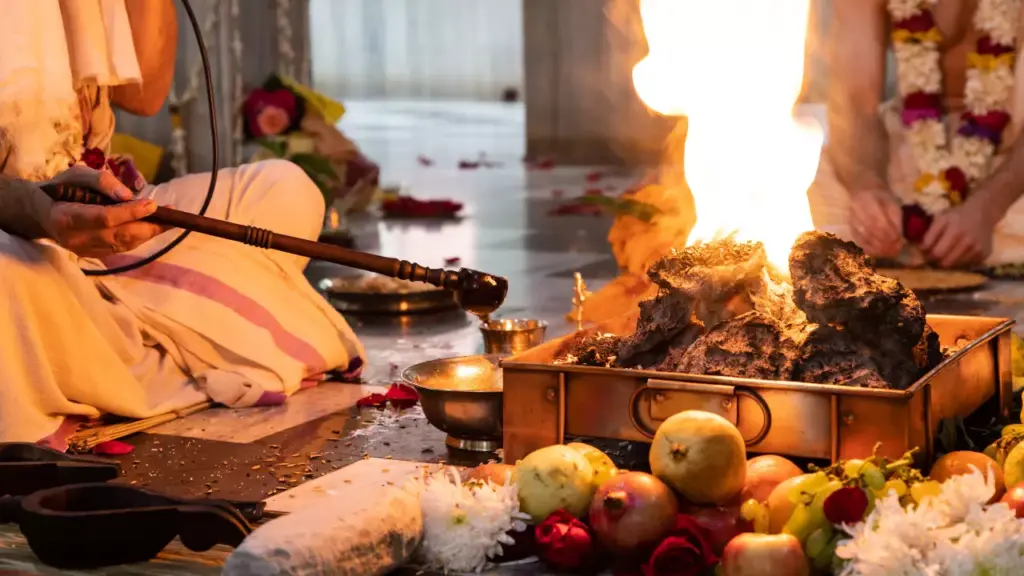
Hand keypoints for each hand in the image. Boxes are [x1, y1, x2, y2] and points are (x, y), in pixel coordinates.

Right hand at [41, 166, 167, 257]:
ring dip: (148, 233)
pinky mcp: (92, 255)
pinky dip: (138, 238)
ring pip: (123, 244)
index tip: (153, 204)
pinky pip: (121, 248)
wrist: (41, 213)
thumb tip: (128, 195)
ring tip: (168, 220)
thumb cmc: (61, 188)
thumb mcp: (77, 174)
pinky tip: (151, 227)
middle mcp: (76, 238)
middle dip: (149, 226)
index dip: (131, 212)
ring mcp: (84, 250)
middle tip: (171, 215)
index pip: (105, 217)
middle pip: (119, 236)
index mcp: (68, 216)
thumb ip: (101, 181)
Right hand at [848, 188, 903, 257]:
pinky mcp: (850, 228)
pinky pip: (858, 241)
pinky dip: (869, 249)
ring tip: (890, 253)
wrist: (862, 190)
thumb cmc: (881, 196)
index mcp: (869, 202)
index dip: (890, 234)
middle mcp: (857, 212)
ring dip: (878, 248)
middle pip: (871, 232)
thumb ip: (896, 220)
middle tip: (897, 251)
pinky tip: (878, 252)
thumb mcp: (893, 204)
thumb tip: (900, 238)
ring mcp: (851, 221)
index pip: (879, 222)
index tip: (900, 242)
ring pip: (864, 238)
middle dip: (885, 243)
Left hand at [920, 200, 994, 267]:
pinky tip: (959, 253)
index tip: (924, 250)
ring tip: (946, 253)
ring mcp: (977, 248)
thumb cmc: (956, 216)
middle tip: (933, 254)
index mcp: (954, 229)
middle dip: (935, 259)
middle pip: (943, 260)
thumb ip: (930, 233)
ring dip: (947, 261)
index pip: (934, 250)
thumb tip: (921, 250)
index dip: (926, 252)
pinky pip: (966, 265)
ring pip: (954, 265)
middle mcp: (967, 240)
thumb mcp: (940, 218)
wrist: (982, 213)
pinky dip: (960, 262)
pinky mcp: (984, 254)